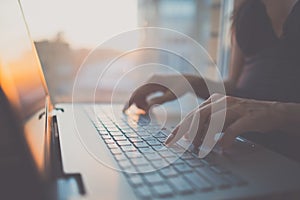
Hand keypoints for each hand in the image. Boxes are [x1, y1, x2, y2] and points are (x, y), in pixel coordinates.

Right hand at [123, 74, 202, 112]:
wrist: (188, 81)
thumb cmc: (181, 89)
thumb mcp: (171, 96)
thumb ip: (158, 101)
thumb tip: (146, 108)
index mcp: (153, 81)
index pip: (138, 92)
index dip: (130, 102)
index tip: (124, 111)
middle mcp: (151, 80)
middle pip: (138, 93)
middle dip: (135, 105)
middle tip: (135, 117)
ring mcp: (152, 81)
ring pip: (141, 94)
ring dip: (141, 104)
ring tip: (146, 114)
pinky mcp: (154, 84)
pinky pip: (146, 93)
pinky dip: (145, 101)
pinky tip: (147, 109)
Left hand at [164, 94, 281, 156]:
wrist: (271, 112)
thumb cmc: (242, 116)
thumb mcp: (222, 117)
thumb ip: (207, 124)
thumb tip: (189, 136)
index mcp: (214, 100)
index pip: (192, 114)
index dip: (180, 127)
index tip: (170, 139)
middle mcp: (222, 101)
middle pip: (199, 115)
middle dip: (186, 130)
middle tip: (178, 143)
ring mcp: (235, 108)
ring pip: (213, 120)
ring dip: (204, 135)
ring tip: (199, 147)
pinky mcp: (248, 117)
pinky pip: (233, 128)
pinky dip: (225, 138)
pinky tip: (222, 147)